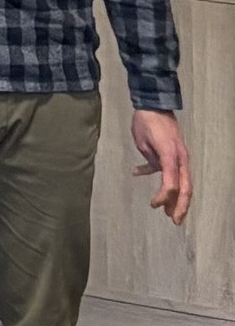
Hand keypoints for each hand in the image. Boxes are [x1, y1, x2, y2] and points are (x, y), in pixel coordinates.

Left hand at [130, 110, 192, 225]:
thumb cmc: (146, 122)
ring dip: (176, 197)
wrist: (155, 104)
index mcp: (170, 156)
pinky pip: (174, 171)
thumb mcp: (142, 143)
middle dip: (180, 205)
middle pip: (185, 187)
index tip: (153, 205)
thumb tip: (151, 171)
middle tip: (175, 221)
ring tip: (170, 212)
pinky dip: (162, 176)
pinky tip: (139, 173)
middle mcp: (180, 158)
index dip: (163, 197)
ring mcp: (181, 156)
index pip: (171, 183)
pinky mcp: (177, 154)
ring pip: (183, 182)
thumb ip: (149, 161)